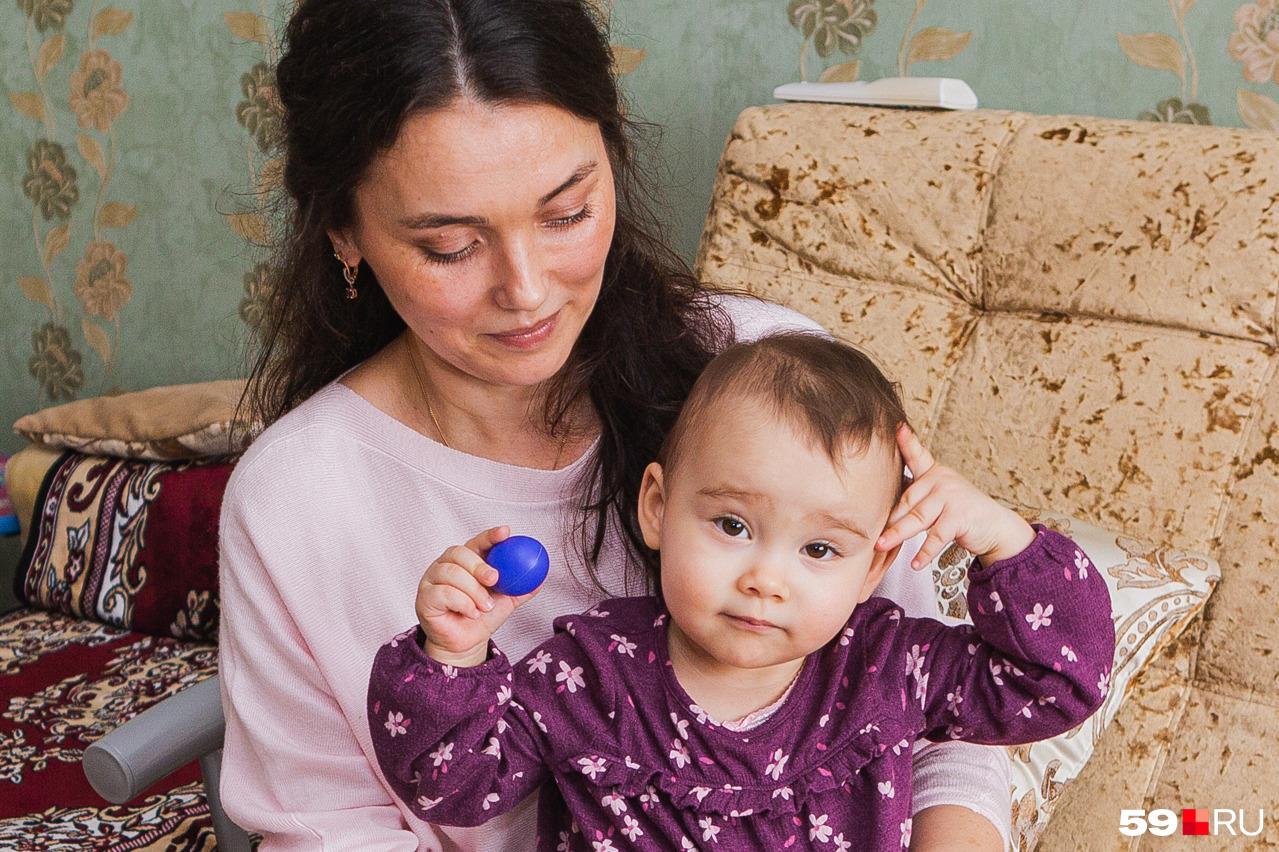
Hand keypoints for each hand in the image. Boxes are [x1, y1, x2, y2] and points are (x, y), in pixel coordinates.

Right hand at [416, 525, 540, 665]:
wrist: (466, 644)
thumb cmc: (481, 617)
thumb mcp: (506, 601)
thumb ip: (520, 588)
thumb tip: (541, 578)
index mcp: (466, 560)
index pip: (477, 541)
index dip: (490, 536)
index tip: (506, 533)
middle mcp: (445, 565)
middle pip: (459, 553)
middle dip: (479, 565)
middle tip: (494, 579)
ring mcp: (432, 580)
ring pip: (451, 573)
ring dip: (473, 591)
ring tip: (484, 607)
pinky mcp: (424, 598)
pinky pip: (443, 592)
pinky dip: (462, 603)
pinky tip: (471, 613)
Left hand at [875, 424, 1034, 569]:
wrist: (996, 527)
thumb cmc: (961, 513)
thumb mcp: (940, 499)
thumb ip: (917, 499)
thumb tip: (884, 514)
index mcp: (934, 473)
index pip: (916, 455)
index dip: (906, 441)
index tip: (896, 426)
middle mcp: (941, 480)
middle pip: (906, 501)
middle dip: (888, 520)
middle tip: (870, 534)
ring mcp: (951, 496)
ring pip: (917, 518)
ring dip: (897, 535)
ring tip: (881, 546)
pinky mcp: (959, 516)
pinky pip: (936, 536)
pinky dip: (925, 553)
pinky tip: (915, 564)